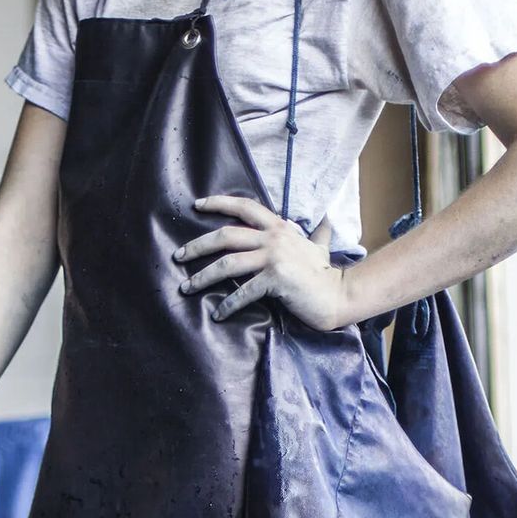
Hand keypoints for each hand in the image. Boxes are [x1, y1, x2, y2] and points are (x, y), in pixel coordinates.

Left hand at [174, 196, 352, 330]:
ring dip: (202, 277)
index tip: (197, 205)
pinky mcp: (275, 280)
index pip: (245, 206)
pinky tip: (217, 314)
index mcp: (279, 227)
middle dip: (197, 245)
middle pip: (226, 235)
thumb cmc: (324, 273)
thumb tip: (326, 220)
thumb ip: (317, 233)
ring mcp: (274, 258)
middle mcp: (274, 238)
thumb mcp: (318, 246)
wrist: (338, 295)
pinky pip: (243, 292)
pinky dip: (228, 305)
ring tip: (186, 287)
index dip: (219, 203)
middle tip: (178, 256)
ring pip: (227, 264)